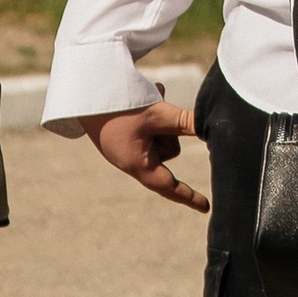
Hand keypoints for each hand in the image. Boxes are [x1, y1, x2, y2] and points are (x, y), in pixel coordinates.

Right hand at [88, 103, 206, 207]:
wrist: (87, 89)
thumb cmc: (120, 108)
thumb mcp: (158, 115)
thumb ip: (186, 123)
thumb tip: (211, 130)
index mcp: (138, 164)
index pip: (170, 185)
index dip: (189, 196)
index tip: (206, 207)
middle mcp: (133, 158)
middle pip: (170, 147)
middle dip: (167, 128)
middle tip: (149, 114)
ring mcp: (128, 145)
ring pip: (163, 132)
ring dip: (160, 115)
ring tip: (142, 104)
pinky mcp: (126, 131)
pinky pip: (152, 119)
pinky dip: (153, 106)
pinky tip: (143, 95)